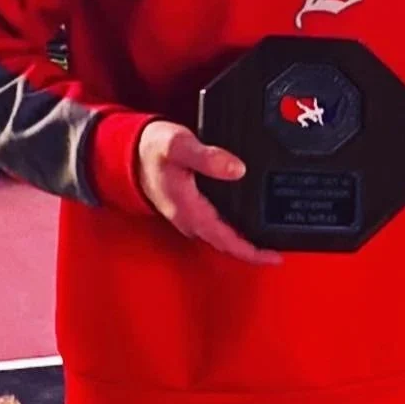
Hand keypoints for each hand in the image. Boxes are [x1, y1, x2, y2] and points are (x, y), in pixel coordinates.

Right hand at [136, 120, 281, 266]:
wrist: (127, 152)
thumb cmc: (151, 149)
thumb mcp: (179, 146)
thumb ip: (207, 157)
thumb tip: (237, 169)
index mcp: (189, 209)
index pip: (226, 240)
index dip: (251, 252)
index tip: (274, 257)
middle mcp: (188, 218)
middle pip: (226, 244)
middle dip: (252, 251)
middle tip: (277, 252)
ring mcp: (187, 215)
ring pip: (220, 236)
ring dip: (243, 241)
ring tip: (268, 238)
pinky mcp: (188, 208)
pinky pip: (215, 225)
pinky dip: (232, 228)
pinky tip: (244, 219)